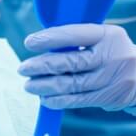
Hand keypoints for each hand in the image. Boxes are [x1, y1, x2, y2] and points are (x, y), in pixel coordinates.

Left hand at [18, 23, 135, 111]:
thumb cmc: (113, 50)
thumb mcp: (102, 37)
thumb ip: (77, 39)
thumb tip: (43, 44)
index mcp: (107, 35)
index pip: (73, 35)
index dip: (49, 39)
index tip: (29, 42)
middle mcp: (111, 56)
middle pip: (71, 62)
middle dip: (42, 66)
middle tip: (23, 68)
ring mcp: (112, 79)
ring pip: (73, 84)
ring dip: (46, 86)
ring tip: (29, 85)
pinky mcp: (110, 97)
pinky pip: (80, 100)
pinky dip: (59, 100)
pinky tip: (44, 99)